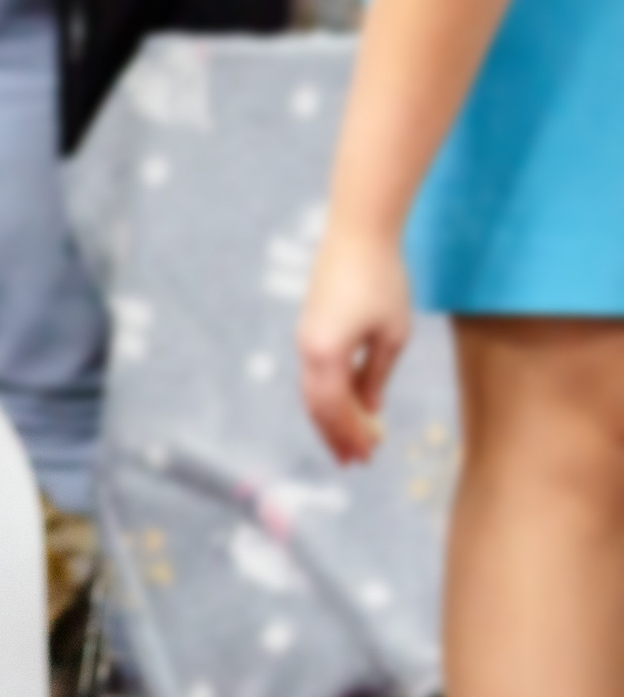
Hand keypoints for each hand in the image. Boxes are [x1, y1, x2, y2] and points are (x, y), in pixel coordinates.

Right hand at [297, 225, 413, 464]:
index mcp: (326, 355)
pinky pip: (316, 374)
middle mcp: (307, 351)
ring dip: (331, 418)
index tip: (367, 458)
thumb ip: (377, 375)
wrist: (356, 235)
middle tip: (354, 460)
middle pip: (317, 406)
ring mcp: (305, 340)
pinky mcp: (310, 329)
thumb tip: (372, 410)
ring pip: (313, 392)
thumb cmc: (382, 281)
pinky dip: (330, 396)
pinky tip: (348, 404)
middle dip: (337, 434)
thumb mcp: (392, 334)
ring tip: (350, 439)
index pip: (336, 408)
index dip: (351, 435)